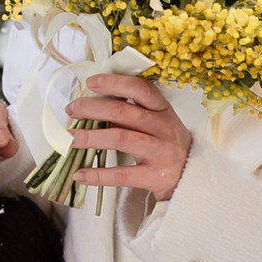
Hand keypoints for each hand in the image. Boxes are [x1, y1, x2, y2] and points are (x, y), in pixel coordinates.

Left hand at [72, 73, 191, 201]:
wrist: (192, 178)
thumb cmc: (167, 146)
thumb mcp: (157, 124)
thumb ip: (131, 114)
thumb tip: (93, 104)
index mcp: (163, 111)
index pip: (140, 89)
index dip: (114, 83)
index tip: (91, 82)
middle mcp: (163, 128)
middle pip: (122, 113)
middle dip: (92, 108)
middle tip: (71, 110)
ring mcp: (160, 152)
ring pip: (119, 139)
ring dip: (90, 137)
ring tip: (69, 138)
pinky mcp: (154, 176)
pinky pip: (122, 174)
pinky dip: (98, 174)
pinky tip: (80, 174)